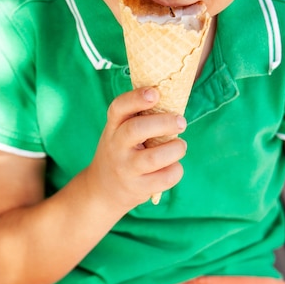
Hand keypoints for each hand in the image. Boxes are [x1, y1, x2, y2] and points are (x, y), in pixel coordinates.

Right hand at [87, 87, 186, 210]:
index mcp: (114, 127)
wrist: (102, 190)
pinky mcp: (138, 188)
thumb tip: (174, 98)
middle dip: (164, 123)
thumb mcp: (120, 133)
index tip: (155, 93)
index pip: (119, 108)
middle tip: (181, 122)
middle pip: (136, 129)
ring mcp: (126, 169)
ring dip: (175, 149)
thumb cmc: (122, 152)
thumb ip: (140, 118)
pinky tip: (174, 166)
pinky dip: (176, 170)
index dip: (136, 98)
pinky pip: (164, 178)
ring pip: (153, 158)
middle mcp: (116, 146)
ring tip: (180, 146)